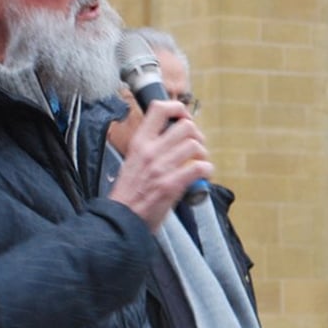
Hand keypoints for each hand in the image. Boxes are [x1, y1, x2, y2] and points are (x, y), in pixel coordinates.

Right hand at [108, 100, 212, 231]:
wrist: (120, 219)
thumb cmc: (128, 193)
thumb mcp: (132, 160)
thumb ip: (150, 147)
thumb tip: (172, 136)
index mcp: (139, 142)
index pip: (159, 109)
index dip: (177, 108)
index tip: (183, 117)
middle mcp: (150, 151)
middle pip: (186, 126)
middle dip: (197, 135)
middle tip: (195, 146)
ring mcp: (161, 168)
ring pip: (195, 145)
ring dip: (203, 154)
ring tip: (199, 162)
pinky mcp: (171, 185)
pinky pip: (199, 168)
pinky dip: (206, 170)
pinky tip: (202, 176)